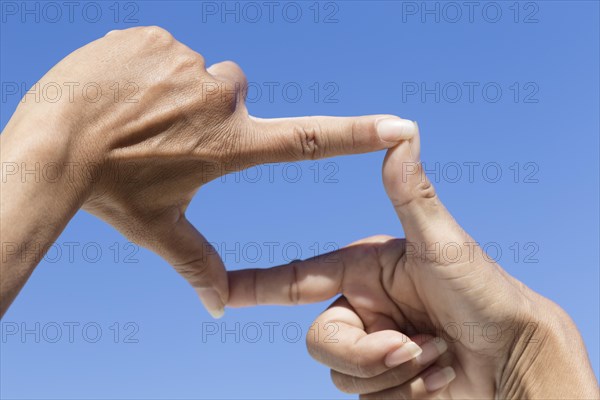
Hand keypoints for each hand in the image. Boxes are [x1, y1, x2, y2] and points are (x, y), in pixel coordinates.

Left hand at [1, 26, 416, 316]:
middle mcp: (222, 96)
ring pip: (195, 72)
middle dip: (206, 110)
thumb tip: (218, 307)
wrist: (50, 143)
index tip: (402, 126)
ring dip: (173, 89)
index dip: (360, 135)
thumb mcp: (159, 229)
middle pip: (232, 92)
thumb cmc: (108, 190)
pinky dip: (146, 67)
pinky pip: (163, 50)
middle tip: (163, 133)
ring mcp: (190, 62)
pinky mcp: (157, 37)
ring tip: (132, 114)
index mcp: (232, 143)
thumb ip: (197, 265)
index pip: (312, 140)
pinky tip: (117, 89)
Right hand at [228, 125, 598, 397]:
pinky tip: (444, 376)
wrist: (517, 359)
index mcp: (363, 273)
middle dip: (365, 354)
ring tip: (438, 355)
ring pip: (344, 378)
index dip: (253, 286)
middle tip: (408, 348)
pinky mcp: (387, 384)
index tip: (215, 289)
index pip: (294, 278)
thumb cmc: (484, 293)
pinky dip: (408, 393)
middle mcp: (364, 310)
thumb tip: (402, 130)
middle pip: (321, 342)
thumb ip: (412, 192)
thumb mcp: (442, 243)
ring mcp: (375, 349)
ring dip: (396, 374)